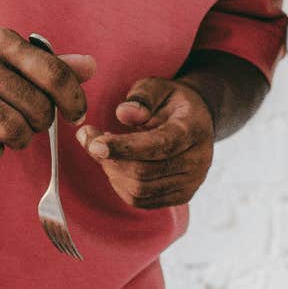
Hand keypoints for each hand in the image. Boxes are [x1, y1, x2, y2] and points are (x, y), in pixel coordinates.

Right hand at [0, 27, 94, 163]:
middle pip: (37, 108)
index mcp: (1, 42)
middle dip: (42, 122)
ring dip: (20, 139)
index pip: (54, 73)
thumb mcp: (6, 51)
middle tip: (32, 121)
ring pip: (13, 132)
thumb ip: (49, 63)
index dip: (73, 99)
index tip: (76, 114)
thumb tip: (92, 67)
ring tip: (11, 131)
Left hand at [76, 77, 215, 208]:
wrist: (196, 122)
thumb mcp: (157, 88)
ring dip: (112, 172)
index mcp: (195, 129)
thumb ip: (141, 97)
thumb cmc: (171, 102)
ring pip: (140, 190)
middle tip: (89, 139)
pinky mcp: (181, 196)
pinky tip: (117, 165)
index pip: (160, 145)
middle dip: (110, 160)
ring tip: (105, 150)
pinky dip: (120, 185)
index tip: (94, 143)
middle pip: (145, 172)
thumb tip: (124, 114)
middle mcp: (198, 160)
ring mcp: (191, 182)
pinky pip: (141, 201)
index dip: (125, 147)